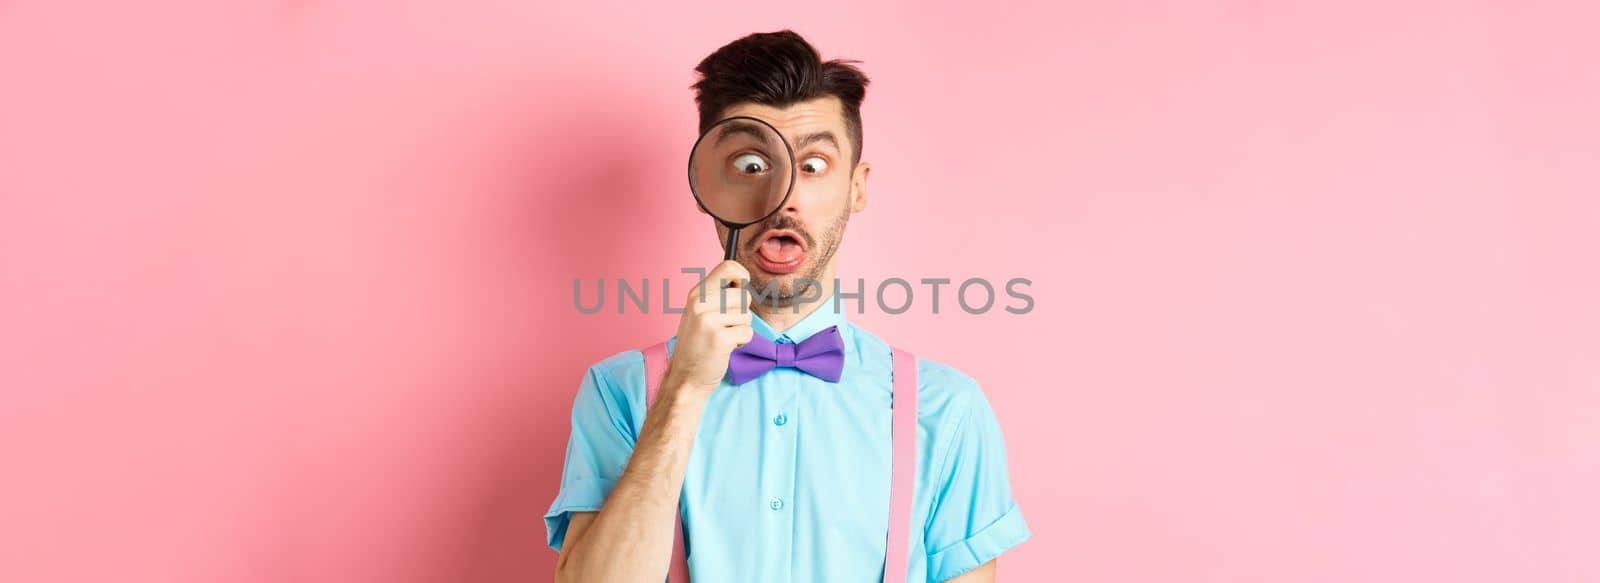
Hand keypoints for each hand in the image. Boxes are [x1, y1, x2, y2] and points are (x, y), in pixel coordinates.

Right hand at [664, 260, 754, 396]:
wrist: (685, 378)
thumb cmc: (697, 345)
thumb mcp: (699, 313)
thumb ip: (716, 296)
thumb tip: (743, 279)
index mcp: (696, 294)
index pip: (729, 267)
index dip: (742, 277)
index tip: (739, 290)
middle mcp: (700, 304)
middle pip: (743, 295)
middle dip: (742, 312)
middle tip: (726, 325)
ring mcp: (708, 321)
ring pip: (747, 315)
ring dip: (741, 329)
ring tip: (723, 337)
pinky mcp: (719, 339)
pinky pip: (747, 333)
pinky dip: (741, 343)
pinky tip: (725, 348)